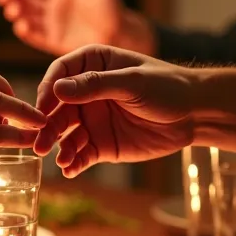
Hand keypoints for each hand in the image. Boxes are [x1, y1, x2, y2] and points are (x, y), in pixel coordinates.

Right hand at [0, 0, 126, 55]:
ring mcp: (52, 24)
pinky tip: (21, 26)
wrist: (121, 37)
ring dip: (16, 12)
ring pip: (27, 16)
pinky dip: (26, 32)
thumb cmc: (114, 10)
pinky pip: (36, 36)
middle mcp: (53, 6)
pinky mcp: (54, 42)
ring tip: (12, 10)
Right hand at [34, 45, 196, 177]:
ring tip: (59, 160)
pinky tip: (71, 170)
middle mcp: (86, 92)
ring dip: (58, 147)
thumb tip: (57, 89)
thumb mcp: (132, 82)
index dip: (48, 91)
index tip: (42, 108)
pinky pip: (81, 154)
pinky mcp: (101, 144)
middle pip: (57, 108)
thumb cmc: (167, 86)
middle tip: (39, 144)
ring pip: (65, 134)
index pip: (59, 74)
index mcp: (92, 65)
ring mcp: (92, 120)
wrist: (195, 114)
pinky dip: (73, 162)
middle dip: (47, 126)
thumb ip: (95, 86)